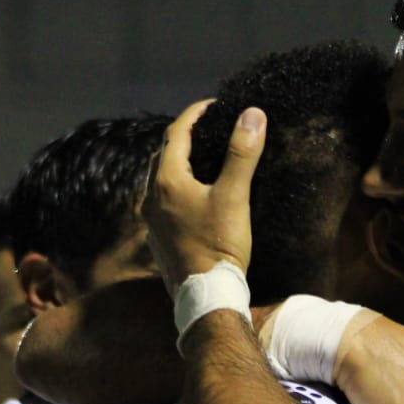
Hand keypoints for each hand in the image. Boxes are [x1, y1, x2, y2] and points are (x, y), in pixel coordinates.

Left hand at [142, 99, 266, 295]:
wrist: (206, 296)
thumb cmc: (219, 246)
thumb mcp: (234, 196)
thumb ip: (242, 153)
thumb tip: (252, 114)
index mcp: (167, 181)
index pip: (176, 133)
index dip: (195, 114)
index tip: (214, 106)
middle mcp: (151, 197)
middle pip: (163, 154)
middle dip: (184, 137)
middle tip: (208, 129)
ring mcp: (151, 220)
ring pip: (160, 179)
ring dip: (178, 163)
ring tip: (202, 159)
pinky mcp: (158, 238)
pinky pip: (163, 201)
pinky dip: (177, 188)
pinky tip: (195, 196)